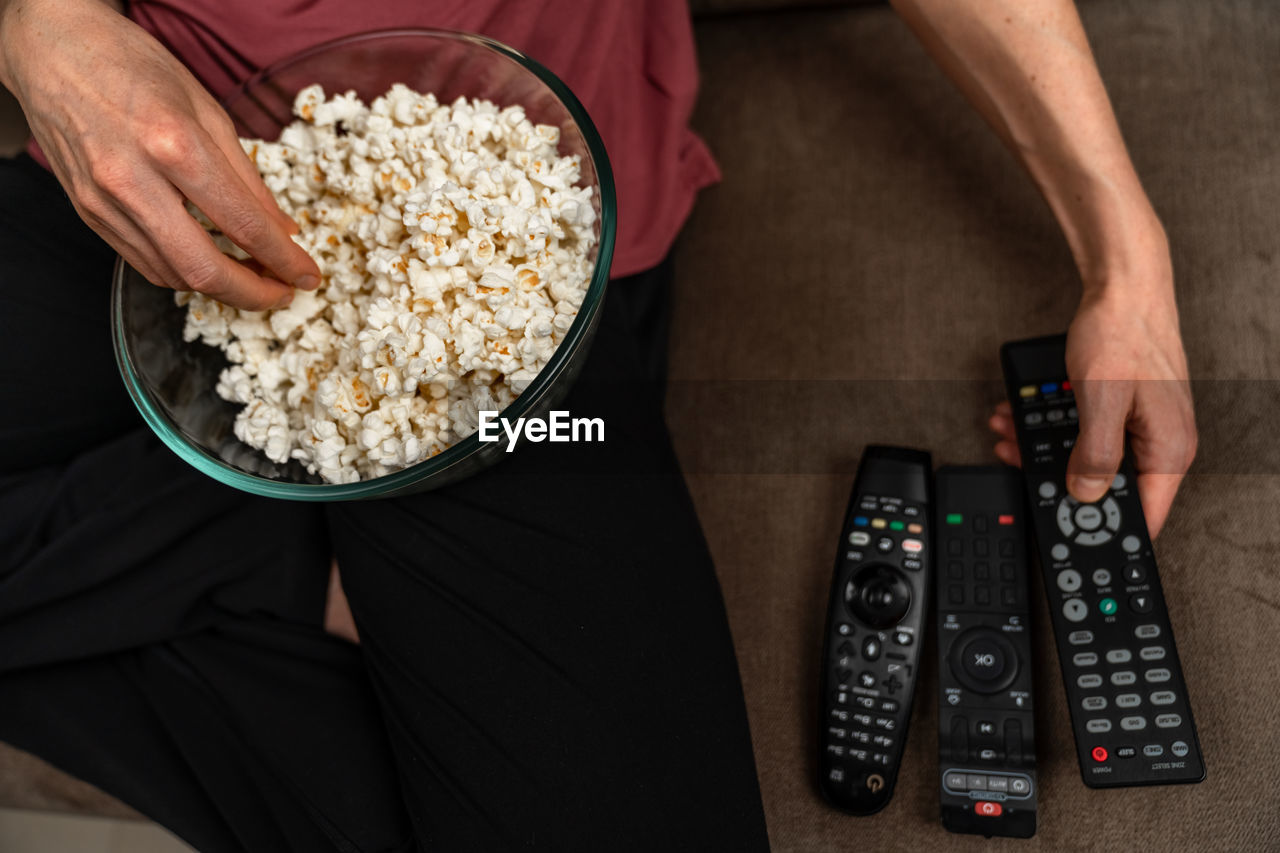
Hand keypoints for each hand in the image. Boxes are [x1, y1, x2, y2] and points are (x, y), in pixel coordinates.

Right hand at [0, 0, 318, 308]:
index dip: (283, 260)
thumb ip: (247, 178)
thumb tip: (282, 230)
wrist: (52, 48)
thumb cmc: (132, 65)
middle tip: (281, 294)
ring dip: (219, 287)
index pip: (243, 224)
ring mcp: (103, 202)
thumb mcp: (207, 109)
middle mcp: (132, 180)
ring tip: (252, 278)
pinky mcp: (88, 214)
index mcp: (173, 144)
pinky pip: (144, 263)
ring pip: (172, 274)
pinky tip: (208, 263)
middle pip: (203, 269)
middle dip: (253, 294)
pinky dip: (183, 273)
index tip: (308, 277)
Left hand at [989, 267, 1196, 538]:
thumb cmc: (1122, 333)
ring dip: (1046, 450)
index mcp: (1168, 450)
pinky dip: (1055, 428)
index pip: (1144, 516)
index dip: (1108, 533)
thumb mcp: (1101, 400)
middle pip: (1110, 487)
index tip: (1071, 539)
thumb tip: (1085, 494)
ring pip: (1092, 457)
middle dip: (1060, 480)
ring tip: (1007, 437)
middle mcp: (1162, 443)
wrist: (1124, 285)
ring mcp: (1144, 426)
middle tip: (1018, 469)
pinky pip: (1088, 432)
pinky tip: (1021, 420)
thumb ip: (1095, 454)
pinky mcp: (1126, 409)